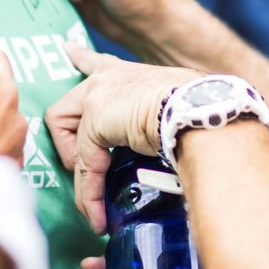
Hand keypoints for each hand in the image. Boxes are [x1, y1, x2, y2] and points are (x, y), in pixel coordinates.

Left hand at [45, 46, 195, 232]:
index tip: (68, 50)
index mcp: (131, 74)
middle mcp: (109, 77)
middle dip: (66, 143)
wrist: (202, 112)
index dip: (80, 58)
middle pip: (66, 107)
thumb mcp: (177, 113)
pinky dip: (90, 195)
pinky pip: (84, 166)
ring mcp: (99, 95)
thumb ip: (160, 123)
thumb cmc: (202, 116)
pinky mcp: (95, 119)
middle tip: (80, 167)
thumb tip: (170, 146)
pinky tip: (98, 218)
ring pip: (68, 139)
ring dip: (79, 174)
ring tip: (95, 198)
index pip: (98, 62)